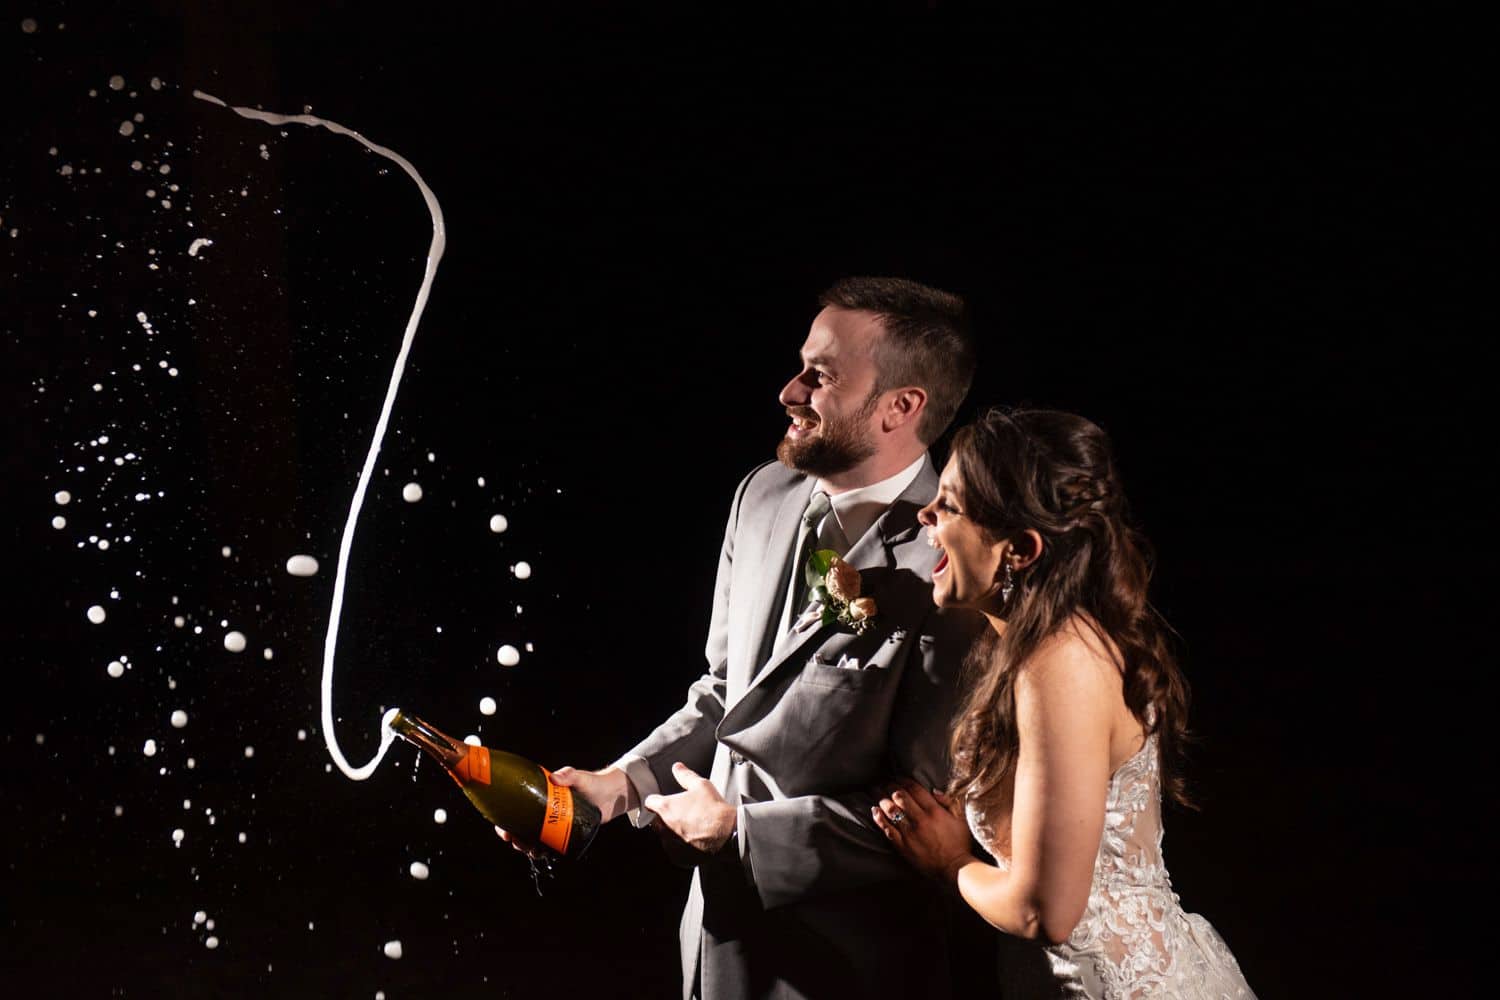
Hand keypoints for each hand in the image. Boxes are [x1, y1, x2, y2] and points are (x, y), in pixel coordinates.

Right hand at [494, 764, 632, 855]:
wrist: (611, 795)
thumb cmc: (593, 783)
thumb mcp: (579, 777)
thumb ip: (568, 775)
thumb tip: (555, 778)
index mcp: (540, 795)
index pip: (516, 807)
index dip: (506, 820)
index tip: (504, 830)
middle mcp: (543, 809)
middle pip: (521, 825)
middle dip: (515, 837)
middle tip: (518, 843)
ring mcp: (553, 822)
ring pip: (533, 837)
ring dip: (527, 846)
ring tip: (532, 851)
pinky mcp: (564, 832)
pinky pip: (548, 843)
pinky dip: (542, 850)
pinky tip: (541, 854)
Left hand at [643, 762, 735, 854]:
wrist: (728, 834)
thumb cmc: (714, 809)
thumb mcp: (701, 785)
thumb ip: (685, 775)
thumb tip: (677, 767)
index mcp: (665, 808)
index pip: (649, 802)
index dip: (657, 800)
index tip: (665, 801)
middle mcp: (664, 827)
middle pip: (655, 820)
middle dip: (664, 817)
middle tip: (682, 813)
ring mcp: (670, 844)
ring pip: (664, 836)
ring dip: (672, 832)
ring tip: (691, 827)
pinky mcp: (678, 858)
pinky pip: (674, 850)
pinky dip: (680, 846)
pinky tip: (694, 839)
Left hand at [872, 779, 973, 882]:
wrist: (954, 868)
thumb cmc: (959, 843)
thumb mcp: (960, 819)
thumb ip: (948, 802)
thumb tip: (933, 790)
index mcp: (934, 811)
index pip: (914, 789)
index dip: (904, 780)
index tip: (898, 777)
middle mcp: (920, 820)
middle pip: (900, 797)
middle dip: (890, 786)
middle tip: (885, 782)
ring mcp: (910, 833)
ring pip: (891, 811)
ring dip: (881, 798)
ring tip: (876, 791)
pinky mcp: (903, 846)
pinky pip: (887, 829)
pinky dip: (879, 818)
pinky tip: (874, 811)